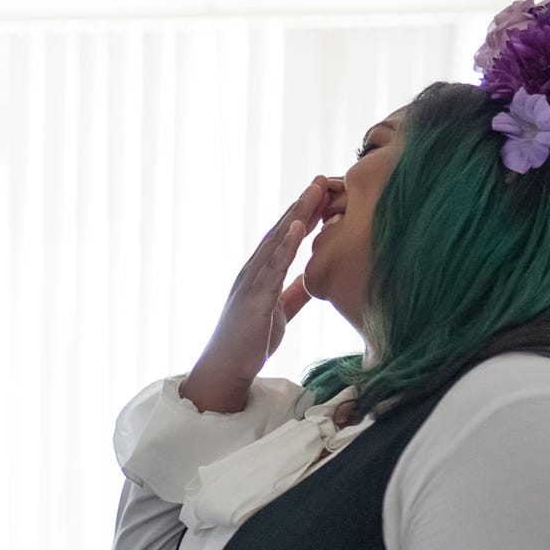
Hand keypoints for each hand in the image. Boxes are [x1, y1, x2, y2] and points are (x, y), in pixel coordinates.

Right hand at [182, 179, 327, 411]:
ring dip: (296, 216)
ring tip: (314, 192)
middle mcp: (253, 272)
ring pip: (276, 242)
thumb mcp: (281, 312)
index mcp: (261, 274)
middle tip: (322, 180)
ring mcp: (251, 283)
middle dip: (302, 205)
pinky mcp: (253, 298)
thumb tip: (314, 278)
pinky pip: (271, 267)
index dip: (303, 215)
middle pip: (280, 232)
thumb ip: (295, 293)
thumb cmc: (250, 342)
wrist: (226, 369)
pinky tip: (298, 227)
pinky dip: (285, 245)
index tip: (323, 194)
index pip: (284, 238)